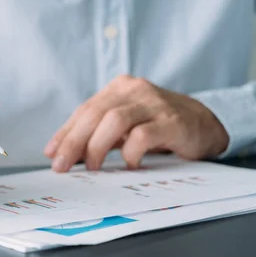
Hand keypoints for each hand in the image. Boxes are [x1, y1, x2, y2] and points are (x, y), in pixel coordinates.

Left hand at [44, 75, 228, 171]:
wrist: (204, 124)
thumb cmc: (160, 126)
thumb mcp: (128, 124)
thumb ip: (99, 133)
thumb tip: (63, 152)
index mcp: (120, 88)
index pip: (85, 110)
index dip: (65, 132)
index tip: (51, 153)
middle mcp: (135, 90)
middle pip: (95, 114)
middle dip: (74, 141)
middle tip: (61, 165)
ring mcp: (155, 104)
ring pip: (114, 121)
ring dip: (97, 147)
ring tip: (92, 168)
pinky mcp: (172, 122)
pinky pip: (142, 136)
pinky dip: (130, 153)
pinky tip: (129, 164)